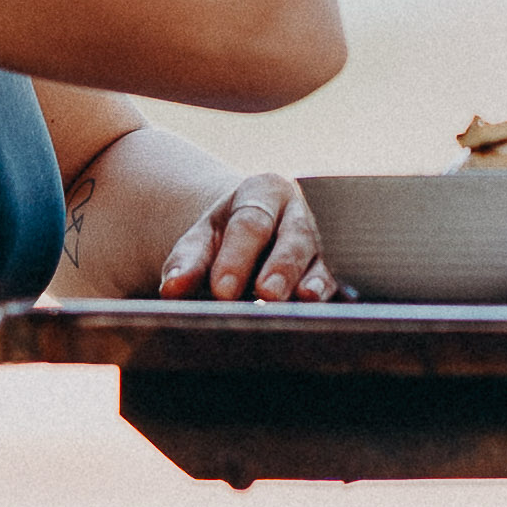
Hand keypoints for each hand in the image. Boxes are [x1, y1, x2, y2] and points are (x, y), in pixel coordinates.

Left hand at [154, 173, 335, 301]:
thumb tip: (171, 290)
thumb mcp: (201, 239)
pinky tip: (320, 314)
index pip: (250, 223)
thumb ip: (186, 262)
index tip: (222, 290)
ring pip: (319, 263)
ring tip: (304, 299)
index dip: (237, 257)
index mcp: (263, 192)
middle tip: (266, 294)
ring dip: (311, 284)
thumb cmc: (224, 237)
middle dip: (280, 268)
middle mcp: (298, 214)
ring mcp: (320, 245)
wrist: (250, 236)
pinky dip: (330, 299)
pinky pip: (335, 286)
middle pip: (292, 239)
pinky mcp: (332, 274)